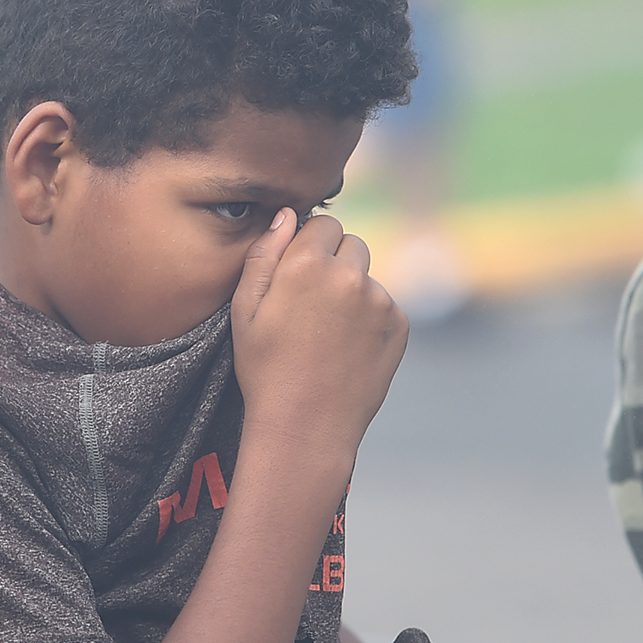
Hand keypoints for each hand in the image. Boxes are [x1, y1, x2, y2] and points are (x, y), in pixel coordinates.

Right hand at [232, 209, 408, 460]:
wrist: (306, 426)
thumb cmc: (266, 370)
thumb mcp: (244, 311)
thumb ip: (263, 254)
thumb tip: (286, 215)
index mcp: (308, 264)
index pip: (322, 224)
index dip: (308, 246)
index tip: (297, 275)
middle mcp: (350, 275)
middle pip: (351, 243)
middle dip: (335, 263)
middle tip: (312, 305)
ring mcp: (379, 300)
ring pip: (368, 276)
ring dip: (352, 291)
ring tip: (327, 333)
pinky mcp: (398, 324)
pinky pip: (384, 305)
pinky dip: (370, 318)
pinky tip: (347, 348)